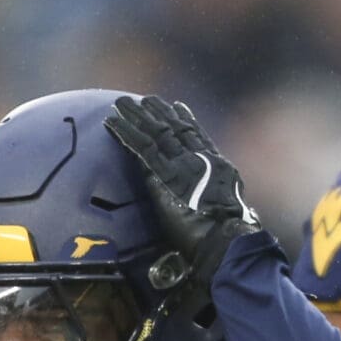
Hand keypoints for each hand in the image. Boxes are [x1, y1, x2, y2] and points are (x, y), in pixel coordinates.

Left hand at [104, 95, 260, 316]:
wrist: (225, 240)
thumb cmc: (228, 239)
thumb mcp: (226, 214)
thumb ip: (215, 203)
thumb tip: (212, 212)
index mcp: (218, 167)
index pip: (199, 138)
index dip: (186, 121)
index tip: (178, 107)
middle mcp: (201, 159)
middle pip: (175, 129)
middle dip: (158, 112)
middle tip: (145, 99)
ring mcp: (182, 164)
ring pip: (156, 133)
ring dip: (137, 117)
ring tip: (121, 103)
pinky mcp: (163, 174)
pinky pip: (140, 148)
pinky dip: (124, 134)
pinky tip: (111, 122)